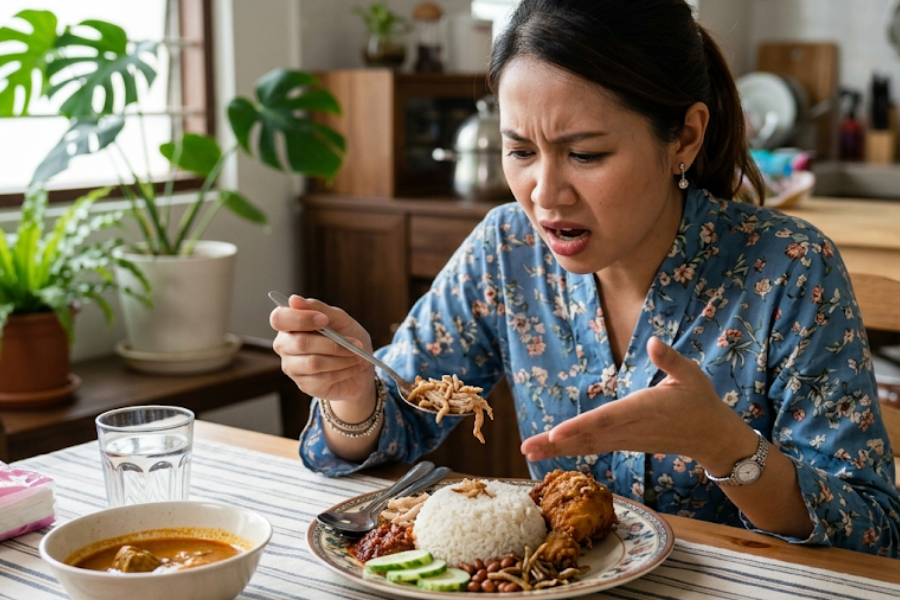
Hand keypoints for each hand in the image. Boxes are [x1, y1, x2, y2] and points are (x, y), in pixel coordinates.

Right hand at [270, 295, 374, 403]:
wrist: (361, 367)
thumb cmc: (347, 338)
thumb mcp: (339, 319)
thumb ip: (319, 308)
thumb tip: (293, 299)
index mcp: (289, 324)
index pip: (279, 318)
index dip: (300, 319)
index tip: (324, 320)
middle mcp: (285, 345)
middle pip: (299, 343)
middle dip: (333, 343)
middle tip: (355, 343)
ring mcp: (292, 367)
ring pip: (313, 363)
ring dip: (341, 358)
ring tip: (357, 356)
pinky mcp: (304, 385)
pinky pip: (323, 378)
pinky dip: (344, 371)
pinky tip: (353, 367)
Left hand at [521, 337, 750, 467]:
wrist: (710, 436)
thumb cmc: (700, 401)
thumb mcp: (690, 375)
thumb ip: (670, 359)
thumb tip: (653, 341)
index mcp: (642, 409)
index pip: (606, 418)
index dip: (580, 426)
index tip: (556, 433)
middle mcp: (629, 428)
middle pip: (588, 437)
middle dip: (556, 443)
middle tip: (525, 448)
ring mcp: (625, 440)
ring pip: (587, 445)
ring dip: (557, 449)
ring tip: (528, 451)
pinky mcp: (624, 443)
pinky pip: (593, 447)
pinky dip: (571, 449)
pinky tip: (550, 450)